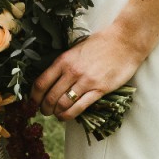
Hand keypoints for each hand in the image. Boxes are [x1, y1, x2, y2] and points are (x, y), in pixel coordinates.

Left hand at [29, 21, 148, 120]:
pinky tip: (67, 117)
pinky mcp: (99, 90)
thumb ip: (64, 64)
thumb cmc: (102, 44)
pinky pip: (79, 108)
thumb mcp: (76, 50)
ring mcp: (85, 82)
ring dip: (56, 113)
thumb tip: (52, 80)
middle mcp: (71, 72)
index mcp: (63, 60)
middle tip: (45, 112)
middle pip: (50, 97)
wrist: (125, 42)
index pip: (41, 83)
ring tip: (57, 115)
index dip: (33, 97)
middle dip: (44, 109)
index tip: (33, 102)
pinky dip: (69, 115)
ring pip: (63, 105)